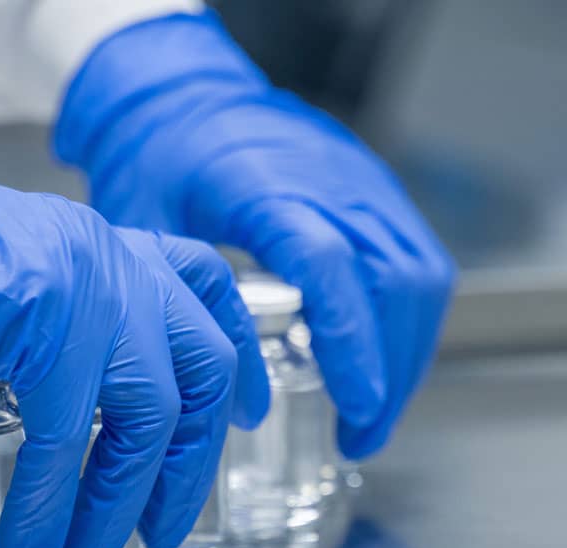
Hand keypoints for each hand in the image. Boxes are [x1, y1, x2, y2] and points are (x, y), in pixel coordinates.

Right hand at [0, 116, 266, 547]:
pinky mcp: (46, 328)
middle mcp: (110, 259)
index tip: (251, 411)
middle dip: (189, 462)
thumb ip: (45, 328)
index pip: (206, 289)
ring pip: (146, 419)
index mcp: (102, 243)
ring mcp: (86, 289)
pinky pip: (65, 443)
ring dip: (116, 507)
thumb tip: (55, 405)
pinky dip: (49, 511)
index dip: (240, 355)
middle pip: (200, 368)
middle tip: (166, 528)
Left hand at [55, 12, 456, 458]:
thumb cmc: (160, 159)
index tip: (359, 405)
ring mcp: (365, 183)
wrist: (185, 92)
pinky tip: (379, 362)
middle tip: (358, 436)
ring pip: (421, 278)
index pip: (330, 266)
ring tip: (370, 413)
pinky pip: (419, 263)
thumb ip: (180, 300)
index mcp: (267, 187)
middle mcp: (332, 181)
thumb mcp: (146, 226)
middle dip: (388, 371)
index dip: (351, 340)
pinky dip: (409, 323)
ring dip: (405, 354)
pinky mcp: (379, 192)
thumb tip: (209, 387)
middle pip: (394, 282)